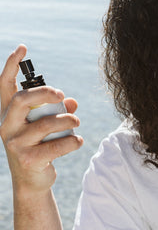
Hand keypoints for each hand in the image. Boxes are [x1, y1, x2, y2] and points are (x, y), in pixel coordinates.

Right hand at [0, 45, 82, 192]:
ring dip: (68, 120)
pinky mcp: (29, 159)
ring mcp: (16, 144)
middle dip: (44, 93)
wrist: (32, 181)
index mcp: (8, 114)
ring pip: (46, 124)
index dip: (11, 65)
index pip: (4, 86)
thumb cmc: (39, 146)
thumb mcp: (45, 126)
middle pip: (22, 100)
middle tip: (61, 95)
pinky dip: (72, 141)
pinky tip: (78, 141)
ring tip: (77, 122)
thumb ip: (57, 111)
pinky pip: (56, 145)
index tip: (22, 48)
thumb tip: (72, 103)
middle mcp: (6, 127)